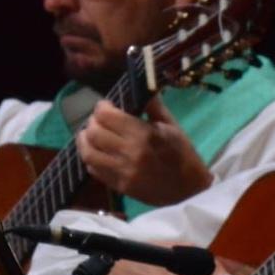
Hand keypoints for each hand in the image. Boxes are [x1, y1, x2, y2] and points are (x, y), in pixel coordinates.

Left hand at [78, 99, 212, 206]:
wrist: (189, 190)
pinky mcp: (119, 187)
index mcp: (144, 135)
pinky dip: (90, 158)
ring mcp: (122, 172)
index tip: (106, 105)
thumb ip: (153, 106)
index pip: (107, 115)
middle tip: (99, 120)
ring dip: (85, 140)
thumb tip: (140, 84)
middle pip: (94, 132)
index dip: (102, 107)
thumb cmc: (183, 155)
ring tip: (90, 134)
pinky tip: (96, 152)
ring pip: (88, 152)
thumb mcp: (172, 126)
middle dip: (93, 121)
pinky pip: (93, 170)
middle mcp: (129, 153)